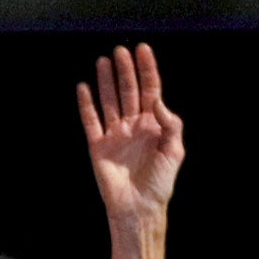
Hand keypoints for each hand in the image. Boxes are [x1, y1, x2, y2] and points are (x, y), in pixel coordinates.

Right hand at [78, 44, 185, 225]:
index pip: (151, 90)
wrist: (139, 209)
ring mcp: (115, 135)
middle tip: (120, 51)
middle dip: (125, 70)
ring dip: (106, 81)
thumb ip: (170, 124)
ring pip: (109, 101)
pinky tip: (84, 87)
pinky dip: (86, 105)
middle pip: (128, 91)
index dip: (147, 70)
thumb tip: (157, 100)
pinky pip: (90, 121)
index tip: (143, 49)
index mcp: (154, 126)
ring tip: (103, 61)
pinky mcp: (98, 147)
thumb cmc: (160, 183)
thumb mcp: (174, 152)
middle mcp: (133, 126)